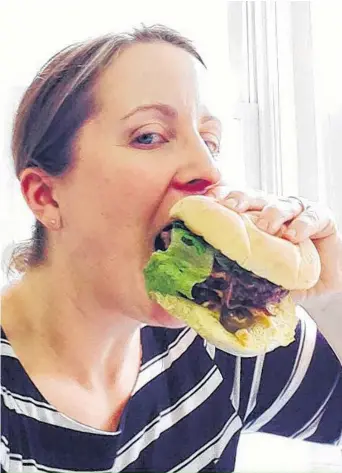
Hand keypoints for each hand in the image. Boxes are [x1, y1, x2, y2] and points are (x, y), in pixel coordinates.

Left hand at [208, 188, 341, 301]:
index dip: (222, 198)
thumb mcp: (260, 275)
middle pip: (254, 197)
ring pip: (282, 204)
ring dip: (272, 213)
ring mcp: (297, 211)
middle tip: (231, 208)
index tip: (208, 201)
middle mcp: (273, 210)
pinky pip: (312, 216)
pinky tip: (294, 235)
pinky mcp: (321, 217)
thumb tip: (215, 284)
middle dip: (241, 199)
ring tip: (265, 227)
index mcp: (254, 218)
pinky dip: (303, 224)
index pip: (235, 202)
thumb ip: (242, 273)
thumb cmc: (286, 277)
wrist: (320, 285)